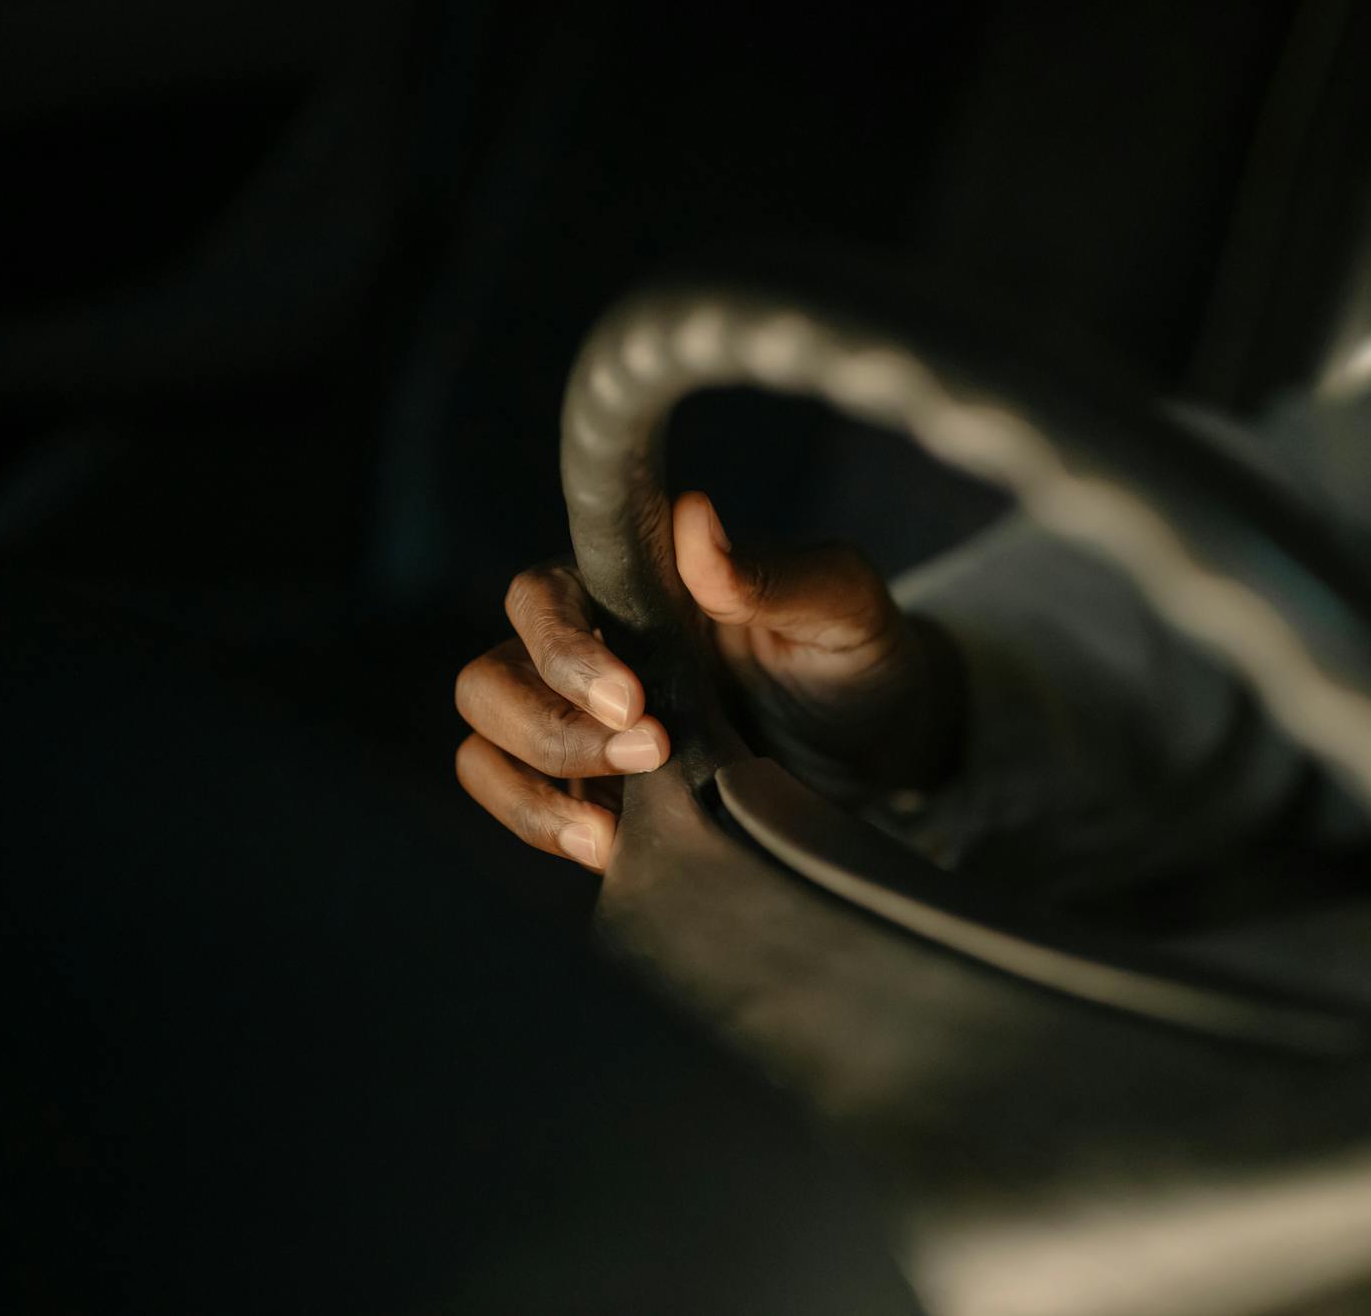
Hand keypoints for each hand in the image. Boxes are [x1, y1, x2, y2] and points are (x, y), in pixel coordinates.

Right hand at [455, 491, 959, 870]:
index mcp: (632, 585)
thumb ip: (770, 572)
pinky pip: (522, 805)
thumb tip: (695, 521)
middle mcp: (588, 647)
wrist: (882, 747)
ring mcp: (580, 723)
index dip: (562, 648)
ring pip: (488, 742)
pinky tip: (610, 849)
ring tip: (610, 827)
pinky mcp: (591, 791)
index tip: (631, 700)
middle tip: (651, 753)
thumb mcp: (841, 604)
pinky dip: (546, 828)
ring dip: (533, 787)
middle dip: (553, 728)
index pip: (542, 596)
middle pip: (494, 676)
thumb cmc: (856, 652)